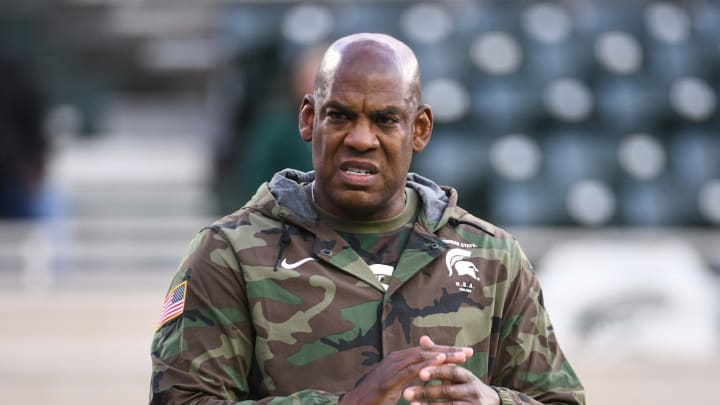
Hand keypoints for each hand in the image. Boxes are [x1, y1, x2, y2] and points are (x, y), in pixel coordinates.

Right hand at [339, 336, 472, 404]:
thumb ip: (409, 377)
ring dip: (442, 355)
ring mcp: (392, 367)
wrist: (355, 404)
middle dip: (448, 351)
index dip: (445, 351)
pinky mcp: (389, 379)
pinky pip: (411, 369)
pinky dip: (427, 363)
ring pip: (421, 357)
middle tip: (469, 352)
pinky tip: (440, 361)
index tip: (464, 353)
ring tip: (461, 356)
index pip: (426, 352)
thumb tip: (424, 376)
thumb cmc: (375, 397)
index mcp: (399, 359)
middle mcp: (396, 358)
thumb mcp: (396, 385)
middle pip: (427, 351)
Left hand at [402, 363, 499, 404]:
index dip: (437, 371)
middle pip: (448, 391)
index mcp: (468, 377)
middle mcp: (472, 391)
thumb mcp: (456, 372)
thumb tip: (422, 338)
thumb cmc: (466, 386)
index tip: (419, 372)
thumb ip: (439, 357)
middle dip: (426, 392)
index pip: (452, 372)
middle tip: (406, 393)